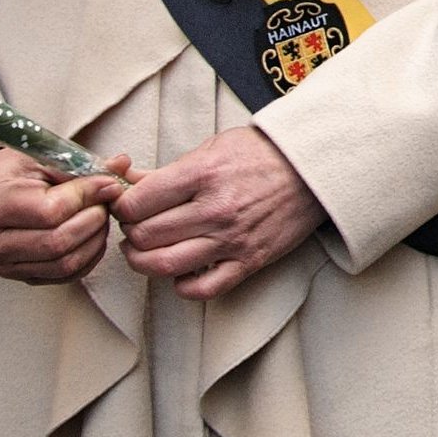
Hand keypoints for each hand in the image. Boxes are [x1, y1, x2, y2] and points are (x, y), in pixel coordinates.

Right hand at [0, 144, 128, 283]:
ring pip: (64, 263)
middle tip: (106, 201)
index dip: (87, 196)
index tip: (108, 183)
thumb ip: (82, 165)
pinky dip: (90, 255)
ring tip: (101, 215)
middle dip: (94, 220)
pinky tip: (94, 233)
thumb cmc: (19, 172)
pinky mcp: (22, 278)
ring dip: (95, 239)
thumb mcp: (45, 157)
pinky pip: (67, 276)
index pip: (50, 211)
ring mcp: (5, 266)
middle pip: (58, 243)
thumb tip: (121, 166)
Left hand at [115, 126, 324, 300]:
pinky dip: (181, 286)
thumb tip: (126, 180)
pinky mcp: (249, 261)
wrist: (315, 166)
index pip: (138, 202)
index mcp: (205, 172)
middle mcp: (216, 208)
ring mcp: (233, 238)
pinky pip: (202, 289)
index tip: (127, 205)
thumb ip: (169, 169)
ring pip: (163, 265)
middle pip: (145, 235)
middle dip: (130, 232)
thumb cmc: (264, 153)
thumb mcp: (215, 146)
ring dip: (143, 261)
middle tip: (136, 225)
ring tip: (145, 250)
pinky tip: (180, 271)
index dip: (123, 206)